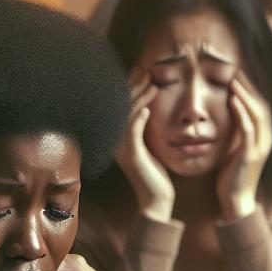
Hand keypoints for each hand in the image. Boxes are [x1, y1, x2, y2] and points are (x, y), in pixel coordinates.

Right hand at [115, 71, 174, 221]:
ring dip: (139, 96)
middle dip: (134, 85)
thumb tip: (147, 108)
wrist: (156, 200)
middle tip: (146, 70)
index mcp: (118, 137)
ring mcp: (121, 148)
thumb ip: (145, 128)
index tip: (143, 71)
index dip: (130, 86)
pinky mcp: (131, 155)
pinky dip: (139, 117)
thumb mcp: (149, 146)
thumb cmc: (156, 174)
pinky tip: (148, 108)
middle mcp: (115, 140)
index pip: (121, 105)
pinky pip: (133, 132)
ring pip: (127, 114)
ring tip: (151, 82)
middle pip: (121, 105)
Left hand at [216, 72, 271, 221]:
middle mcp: (266, 139)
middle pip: (261, 105)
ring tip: (233, 79)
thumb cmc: (232, 174)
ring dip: (245, 94)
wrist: (236, 200)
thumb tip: (227, 113)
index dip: (250, 89)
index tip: (236, 74)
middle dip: (249, 86)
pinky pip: (248, 128)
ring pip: (257, 113)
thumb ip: (235, 131)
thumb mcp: (235, 148)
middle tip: (235, 69)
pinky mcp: (250, 154)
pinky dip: (242, 112)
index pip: (259, 106)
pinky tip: (232, 99)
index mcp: (263, 136)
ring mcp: (260, 146)